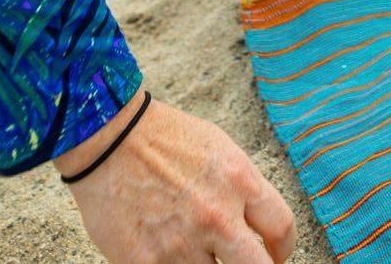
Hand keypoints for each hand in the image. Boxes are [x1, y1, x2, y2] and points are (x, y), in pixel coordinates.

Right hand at [62, 93, 293, 262]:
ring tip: (198, 253)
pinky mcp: (146, 263)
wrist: (107, 139)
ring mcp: (181, 244)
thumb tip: (257, 225)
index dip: (283, 249)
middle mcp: (216, 216)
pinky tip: (169, 256)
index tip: (275, 254)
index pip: (282, 229)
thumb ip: (242, 189)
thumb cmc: (163, 139)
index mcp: (239, 182)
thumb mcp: (220, 149)